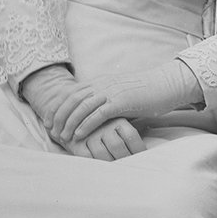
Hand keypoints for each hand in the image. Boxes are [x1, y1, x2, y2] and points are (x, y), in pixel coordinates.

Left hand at [19, 64, 144, 160]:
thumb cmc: (146, 91)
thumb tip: (94, 113)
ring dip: (69, 122)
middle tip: (51, 131)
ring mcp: (111, 92)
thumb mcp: (120, 92)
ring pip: (81, 106)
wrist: (167, 84)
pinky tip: (79, 134)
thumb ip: (105, 99)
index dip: (57, 108)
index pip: (71, 93)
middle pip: (71, 99)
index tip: (49, 122)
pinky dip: (85, 124)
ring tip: (63, 136)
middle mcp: (102, 84)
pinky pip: (97, 113)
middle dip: (58, 116)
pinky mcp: (121, 101)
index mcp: (100, 81)